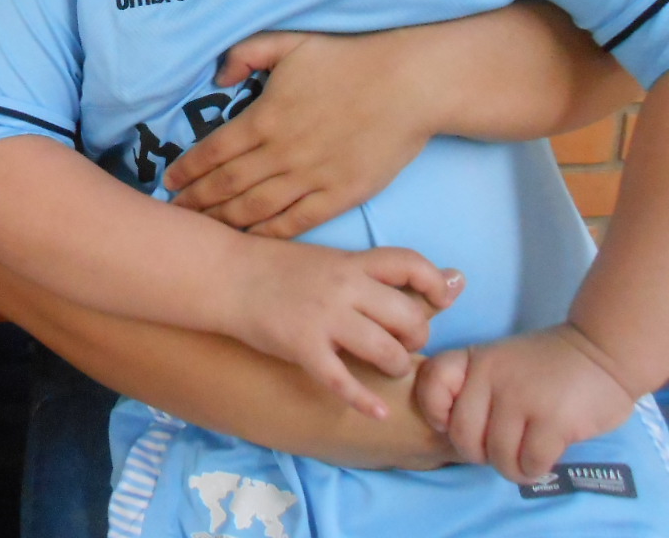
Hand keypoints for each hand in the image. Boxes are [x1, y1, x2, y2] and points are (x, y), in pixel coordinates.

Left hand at [166, 31, 436, 236]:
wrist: (409, 84)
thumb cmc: (349, 59)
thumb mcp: (289, 43)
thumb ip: (246, 54)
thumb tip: (219, 77)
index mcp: (264, 118)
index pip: (212, 151)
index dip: (186, 170)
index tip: (167, 182)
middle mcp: (281, 153)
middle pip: (227, 186)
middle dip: (196, 202)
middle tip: (174, 215)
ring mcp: (311, 177)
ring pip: (255, 208)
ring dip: (225, 221)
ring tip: (202, 230)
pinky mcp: (340, 194)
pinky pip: (296, 222)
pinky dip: (269, 233)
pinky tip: (250, 241)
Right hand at [227, 239, 462, 419]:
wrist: (224, 274)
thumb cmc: (276, 266)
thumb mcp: (328, 259)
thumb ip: (373, 272)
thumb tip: (446, 277)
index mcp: (351, 262)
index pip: (410, 263)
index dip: (435, 282)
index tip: (440, 298)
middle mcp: (343, 288)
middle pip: (408, 317)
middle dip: (417, 337)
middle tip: (404, 342)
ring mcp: (323, 319)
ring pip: (386, 352)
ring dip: (397, 366)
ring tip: (388, 368)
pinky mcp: (302, 347)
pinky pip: (342, 381)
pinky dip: (365, 402)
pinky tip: (377, 412)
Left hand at [416, 324, 637, 482]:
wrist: (600, 351)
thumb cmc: (543, 364)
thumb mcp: (496, 361)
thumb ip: (471, 386)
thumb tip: (448, 432)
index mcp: (473, 359)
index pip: (430, 386)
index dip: (436, 412)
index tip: (454, 421)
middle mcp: (490, 376)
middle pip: (463, 437)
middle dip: (479, 454)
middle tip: (499, 449)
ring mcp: (521, 398)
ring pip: (498, 457)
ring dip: (511, 467)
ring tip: (523, 458)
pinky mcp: (553, 421)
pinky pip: (530, 463)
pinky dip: (535, 469)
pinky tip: (542, 458)